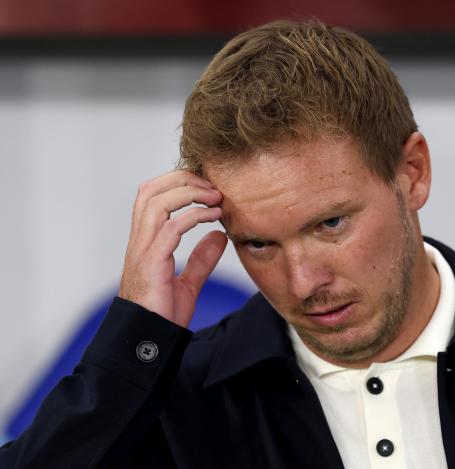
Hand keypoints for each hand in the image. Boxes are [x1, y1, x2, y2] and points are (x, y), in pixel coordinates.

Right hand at [119, 170, 226, 326]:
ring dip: (189, 192)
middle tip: (213, 185)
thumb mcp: (187, 283)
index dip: (177, 183)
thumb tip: (219, 237)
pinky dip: (194, 216)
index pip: (152, 196)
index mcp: (146, 242)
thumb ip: (201, 259)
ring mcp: (143, 250)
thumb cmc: (162, 315)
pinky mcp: (151, 262)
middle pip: (150, 190)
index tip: (208, 187)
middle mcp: (140, 241)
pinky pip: (171, 227)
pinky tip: (214, 217)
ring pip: (157, 202)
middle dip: (182, 179)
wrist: (150, 341)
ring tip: (215, 197)